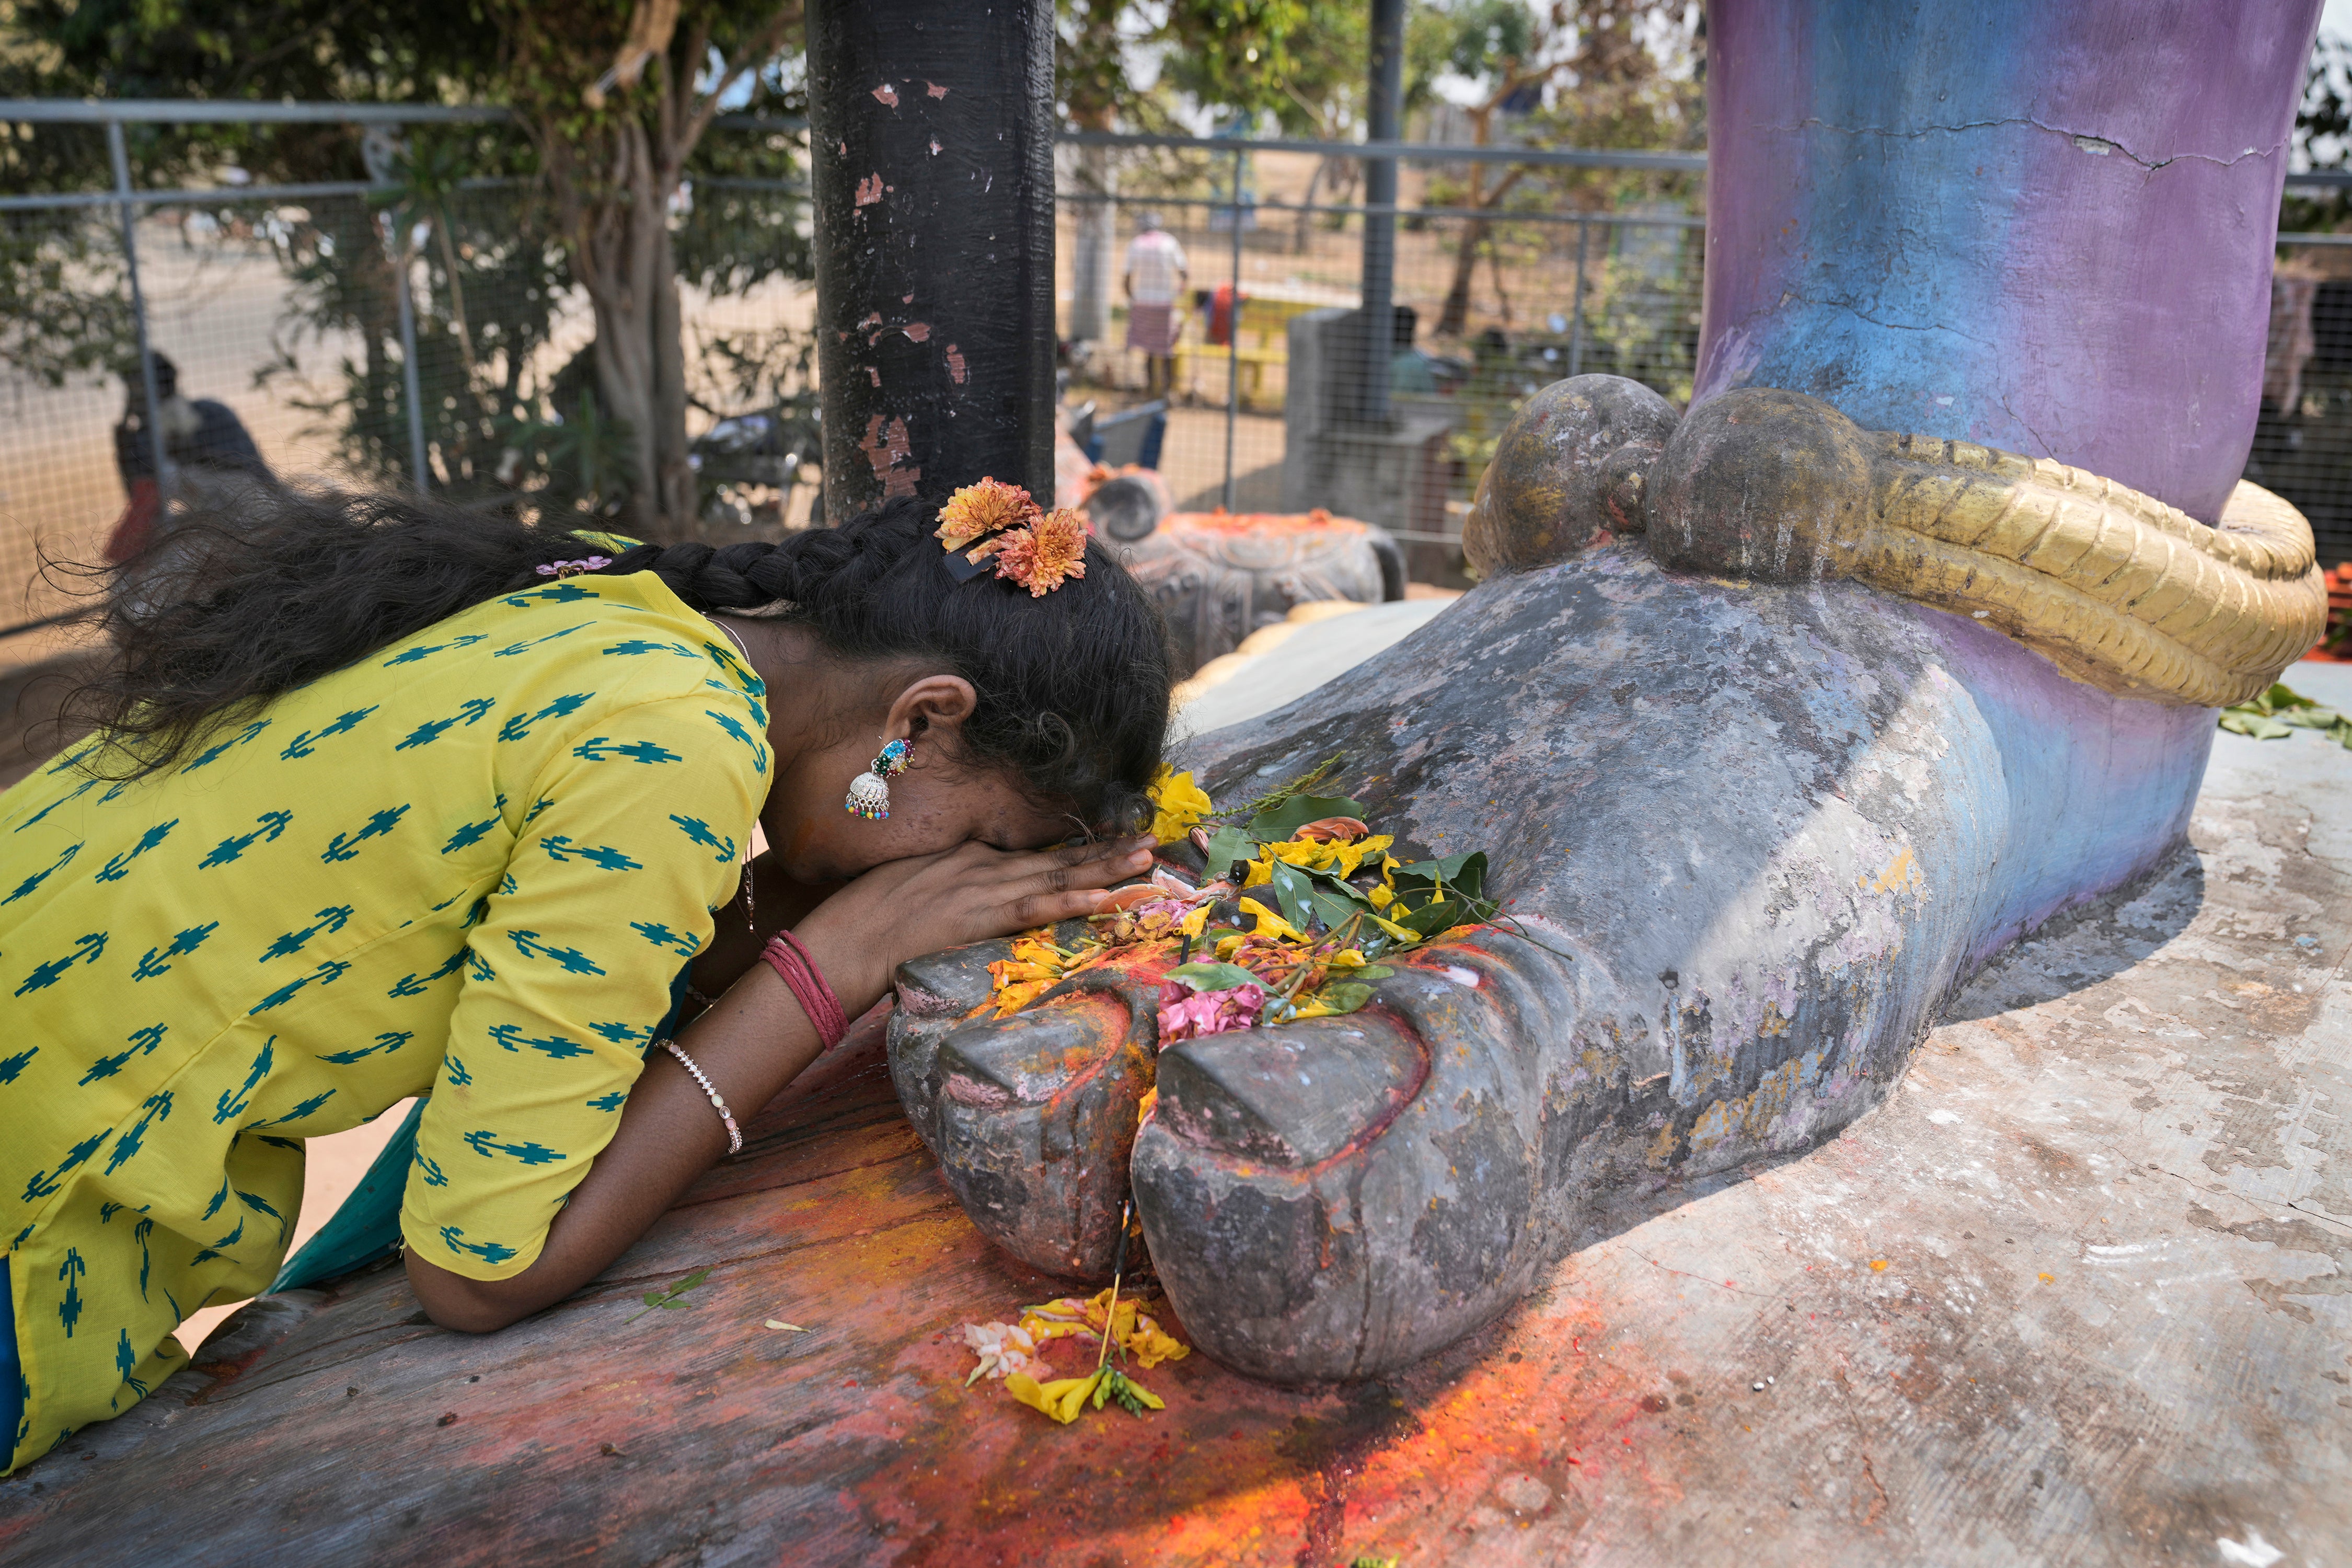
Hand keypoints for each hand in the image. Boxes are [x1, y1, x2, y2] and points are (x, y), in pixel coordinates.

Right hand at [793, 836, 1154, 1008]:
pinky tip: (1104, 900)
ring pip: (1058, 875)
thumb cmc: (870, 914)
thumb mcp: (919, 883)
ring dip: (1106, 868)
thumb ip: (955, 881)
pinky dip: (1071, 903)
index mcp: (972, 856)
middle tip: (1152, 839)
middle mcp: (985, 865)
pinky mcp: (979, 916)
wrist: (847, 936)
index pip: (1037, 851)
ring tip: (1146, 860)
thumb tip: (976, 891)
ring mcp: (984, 888)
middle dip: (1107, 849)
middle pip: (1058, 857)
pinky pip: (1035, 908)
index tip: (1114, 841)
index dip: (1079, 848)